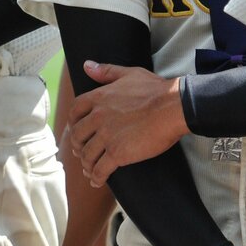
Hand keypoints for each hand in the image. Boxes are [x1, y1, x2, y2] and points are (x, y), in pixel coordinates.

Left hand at [67, 61, 187, 186]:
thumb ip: (106, 71)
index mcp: (99, 98)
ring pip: (87, 154)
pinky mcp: (118, 153)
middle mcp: (98, 117)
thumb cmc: (155, 90)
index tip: (76, 130)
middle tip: (81, 152)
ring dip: (86, 163)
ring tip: (90, 169)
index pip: (75, 111)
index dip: (73, 123)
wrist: (173, 108)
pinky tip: (97, 180)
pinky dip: (96, 177)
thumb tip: (87, 65)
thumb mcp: (128, 74)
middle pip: (78, 135)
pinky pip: (100, 169)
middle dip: (78, 145)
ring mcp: (107, 136)